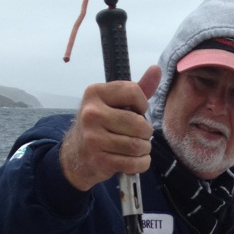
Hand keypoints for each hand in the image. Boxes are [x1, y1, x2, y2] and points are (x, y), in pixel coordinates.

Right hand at [59, 65, 160, 191]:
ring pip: (136, 145)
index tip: (138, 112)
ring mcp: (93, 138)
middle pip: (138, 123)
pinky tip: (138, 160)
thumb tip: (157, 69)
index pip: (133, 92)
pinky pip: (132, 163)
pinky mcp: (99, 160)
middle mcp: (91, 114)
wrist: (76, 155)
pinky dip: (141, 163)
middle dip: (146, 132)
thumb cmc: (100, 125)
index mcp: (95, 93)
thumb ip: (135, 89)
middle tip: (141, 135)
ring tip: (140, 148)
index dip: (142, 104)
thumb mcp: (113, 103)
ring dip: (145, 149)